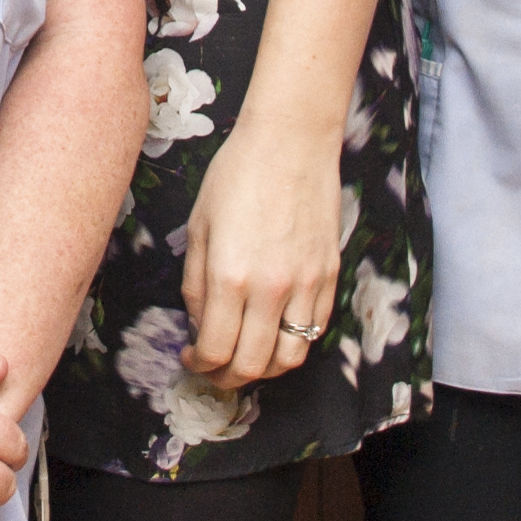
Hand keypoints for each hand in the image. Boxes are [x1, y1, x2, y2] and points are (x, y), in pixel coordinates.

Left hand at [179, 114, 341, 388]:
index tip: (190, 357)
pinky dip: (293, 342)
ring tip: (245, 357)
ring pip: (290, 358)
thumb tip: (200, 325)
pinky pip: (315, 330)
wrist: (291, 142)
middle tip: (213, 369)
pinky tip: (274, 330)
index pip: (216, 351)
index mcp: (230, 277)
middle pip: (252, 366)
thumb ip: (196, 284)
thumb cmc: (237, 176)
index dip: (199, 365)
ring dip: (264, 368)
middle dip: (227, 378)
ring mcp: (306, 285)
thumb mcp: (199, 227)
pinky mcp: (330, 276)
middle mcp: (271, 289)